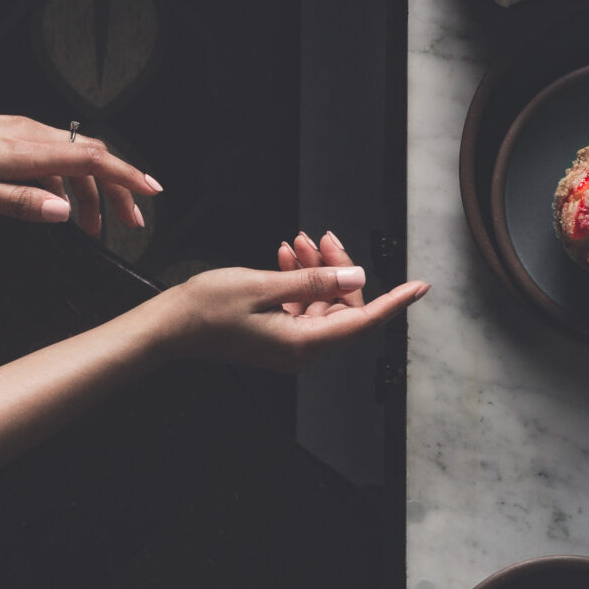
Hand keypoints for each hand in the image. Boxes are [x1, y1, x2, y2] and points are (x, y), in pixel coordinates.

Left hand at [0, 102, 159, 235]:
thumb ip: (21, 204)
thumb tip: (64, 212)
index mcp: (25, 153)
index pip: (92, 161)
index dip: (126, 177)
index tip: (151, 193)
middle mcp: (29, 137)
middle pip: (91, 158)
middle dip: (118, 189)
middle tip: (129, 222)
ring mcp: (20, 133)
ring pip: (72, 158)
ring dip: (91, 190)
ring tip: (93, 225)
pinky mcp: (9, 135)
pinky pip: (52, 156)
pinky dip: (66, 181)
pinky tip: (58, 203)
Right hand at [165, 232, 427, 369]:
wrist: (168, 327)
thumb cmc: (206, 309)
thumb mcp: (264, 285)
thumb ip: (314, 281)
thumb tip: (356, 278)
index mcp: (303, 343)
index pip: (363, 321)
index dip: (395, 301)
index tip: (419, 286)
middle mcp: (301, 350)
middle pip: (344, 308)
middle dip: (340, 270)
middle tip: (326, 238)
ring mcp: (288, 345)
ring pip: (322, 303)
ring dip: (316, 271)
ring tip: (301, 242)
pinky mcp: (276, 337)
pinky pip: (301, 307)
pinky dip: (299, 281)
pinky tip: (286, 257)